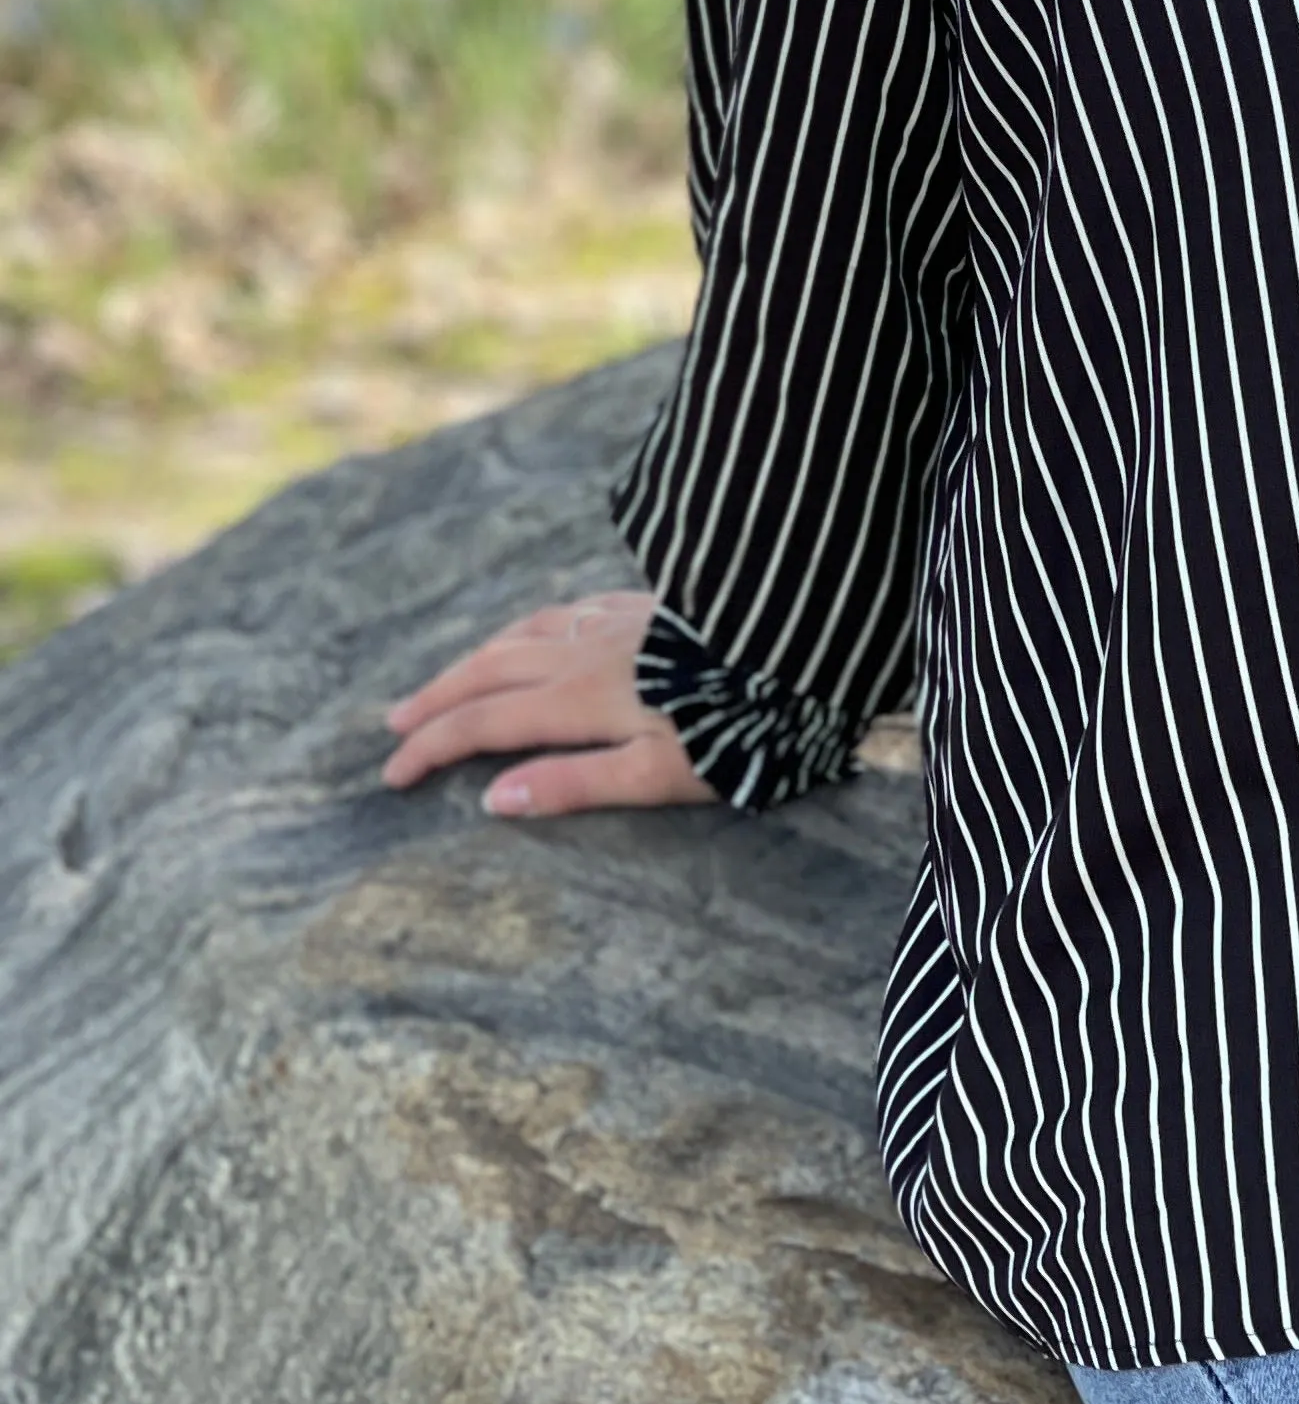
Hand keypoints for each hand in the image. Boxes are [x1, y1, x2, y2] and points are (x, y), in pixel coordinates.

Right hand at [380, 590, 715, 819]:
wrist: (802, 648)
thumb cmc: (742, 725)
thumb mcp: (662, 773)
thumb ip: (577, 783)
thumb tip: (493, 799)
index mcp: (578, 698)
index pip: (482, 724)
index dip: (431, 748)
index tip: (391, 774)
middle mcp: (583, 651)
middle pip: (487, 672)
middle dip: (435, 700)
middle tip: (394, 726)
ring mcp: (613, 621)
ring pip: (520, 634)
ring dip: (473, 661)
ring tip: (447, 682)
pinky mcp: (646, 604)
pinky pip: (561, 610)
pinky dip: (524, 628)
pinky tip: (533, 633)